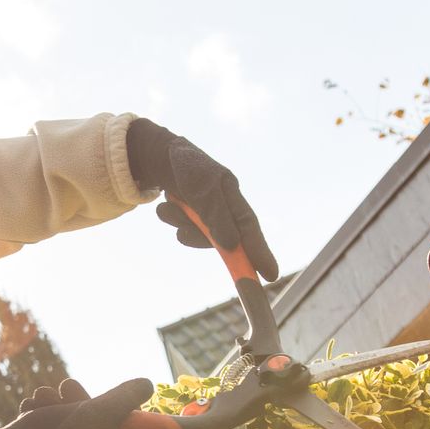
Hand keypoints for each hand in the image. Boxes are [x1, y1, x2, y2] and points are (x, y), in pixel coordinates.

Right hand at [0, 378, 152, 428]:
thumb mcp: (100, 412)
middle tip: (66, 388)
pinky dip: (39, 409)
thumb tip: (147, 385)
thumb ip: (126, 398)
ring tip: (42, 398)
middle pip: (98, 419)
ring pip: (69, 414)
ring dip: (55, 399)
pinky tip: (30, 408)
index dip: (129, 416)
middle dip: (81, 397)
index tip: (117, 399)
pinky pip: (48, 421)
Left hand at [126, 118, 278, 281]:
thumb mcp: (203, 189)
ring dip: (183, 225)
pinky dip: (173, 219)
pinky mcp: (189, 215)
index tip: (271, 275)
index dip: (261, 252)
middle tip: (212, 257)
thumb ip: (217, 217)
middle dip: (210, 243)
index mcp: (233, 196)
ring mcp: (205, 213)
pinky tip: (167, 205)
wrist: (158, 153)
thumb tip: (232, 246)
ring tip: (171, 206)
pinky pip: (182, 229)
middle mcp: (223, 208)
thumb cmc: (187, 166)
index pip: (250, 229)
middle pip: (225, 239)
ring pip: (199, 235)